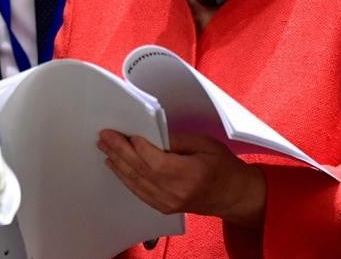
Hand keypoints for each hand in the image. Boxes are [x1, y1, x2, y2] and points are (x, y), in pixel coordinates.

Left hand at [97, 130, 265, 228]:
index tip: (123, 132)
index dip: (137, 147)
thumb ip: (177, 140)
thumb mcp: (205, 144)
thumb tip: (151, 134)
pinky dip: (125, 178)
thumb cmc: (224, 167)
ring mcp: (169, 203)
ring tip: (104, 147)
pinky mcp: (164, 207)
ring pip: (136, 182)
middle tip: (104, 136)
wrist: (235, 196)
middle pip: (140, 171)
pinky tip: (116, 166)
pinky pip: (139, 192)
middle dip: (119, 151)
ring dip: (117, 164)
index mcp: (189, 175)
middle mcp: (176, 192)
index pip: (155, 161)